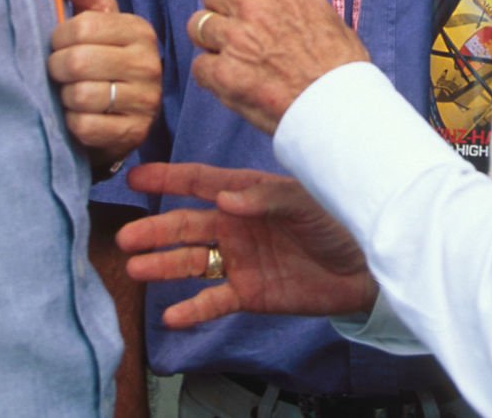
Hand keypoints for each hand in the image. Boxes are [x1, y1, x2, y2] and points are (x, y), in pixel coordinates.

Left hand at [47, 0, 161, 167]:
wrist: (116, 118)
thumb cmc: (100, 59)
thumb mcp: (93, 19)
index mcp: (137, 29)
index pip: (81, 27)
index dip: (58, 39)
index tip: (61, 46)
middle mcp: (149, 63)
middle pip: (76, 62)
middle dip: (56, 70)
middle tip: (60, 73)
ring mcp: (145, 101)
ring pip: (80, 96)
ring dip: (64, 98)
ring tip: (71, 94)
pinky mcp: (133, 133)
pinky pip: (85, 126)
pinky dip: (72, 124)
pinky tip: (79, 117)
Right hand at [118, 162, 377, 326]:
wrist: (367, 266)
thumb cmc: (338, 220)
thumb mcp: (303, 200)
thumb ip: (263, 198)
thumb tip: (224, 199)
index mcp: (247, 194)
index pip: (199, 183)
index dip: (167, 179)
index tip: (135, 177)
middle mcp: (237, 226)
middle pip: (186, 226)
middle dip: (155, 230)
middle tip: (124, 236)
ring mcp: (240, 260)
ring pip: (192, 262)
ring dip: (163, 265)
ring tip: (135, 269)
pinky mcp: (250, 293)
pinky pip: (214, 300)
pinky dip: (193, 309)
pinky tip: (171, 315)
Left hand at [153, 0, 370, 133]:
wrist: (341, 105)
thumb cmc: (336, 60)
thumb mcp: (316, 8)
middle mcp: (254, 5)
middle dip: (220, 10)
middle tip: (245, 33)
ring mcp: (237, 40)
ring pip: (199, 29)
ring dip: (214, 42)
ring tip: (247, 61)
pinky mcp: (226, 74)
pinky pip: (200, 67)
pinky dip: (213, 75)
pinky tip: (241, 83)